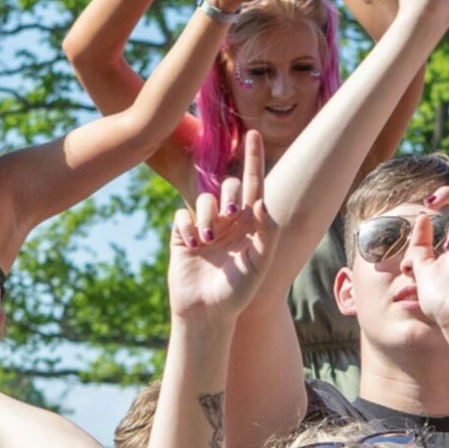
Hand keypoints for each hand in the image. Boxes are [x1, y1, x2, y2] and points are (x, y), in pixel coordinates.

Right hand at [166, 130, 273, 320]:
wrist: (205, 313)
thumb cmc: (237, 293)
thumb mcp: (259, 264)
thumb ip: (266, 233)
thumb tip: (262, 202)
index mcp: (251, 225)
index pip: (254, 185)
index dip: (253, 159)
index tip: (252, 133)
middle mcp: (230, 221)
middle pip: (229, 187)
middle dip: (230, 194)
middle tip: (231, 213)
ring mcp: (205, 226)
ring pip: (204, 199)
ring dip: (206, 215)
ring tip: (207, 240)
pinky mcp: (183, 235)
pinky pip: (182, 216)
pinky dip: (186, 227)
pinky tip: (191, 245)